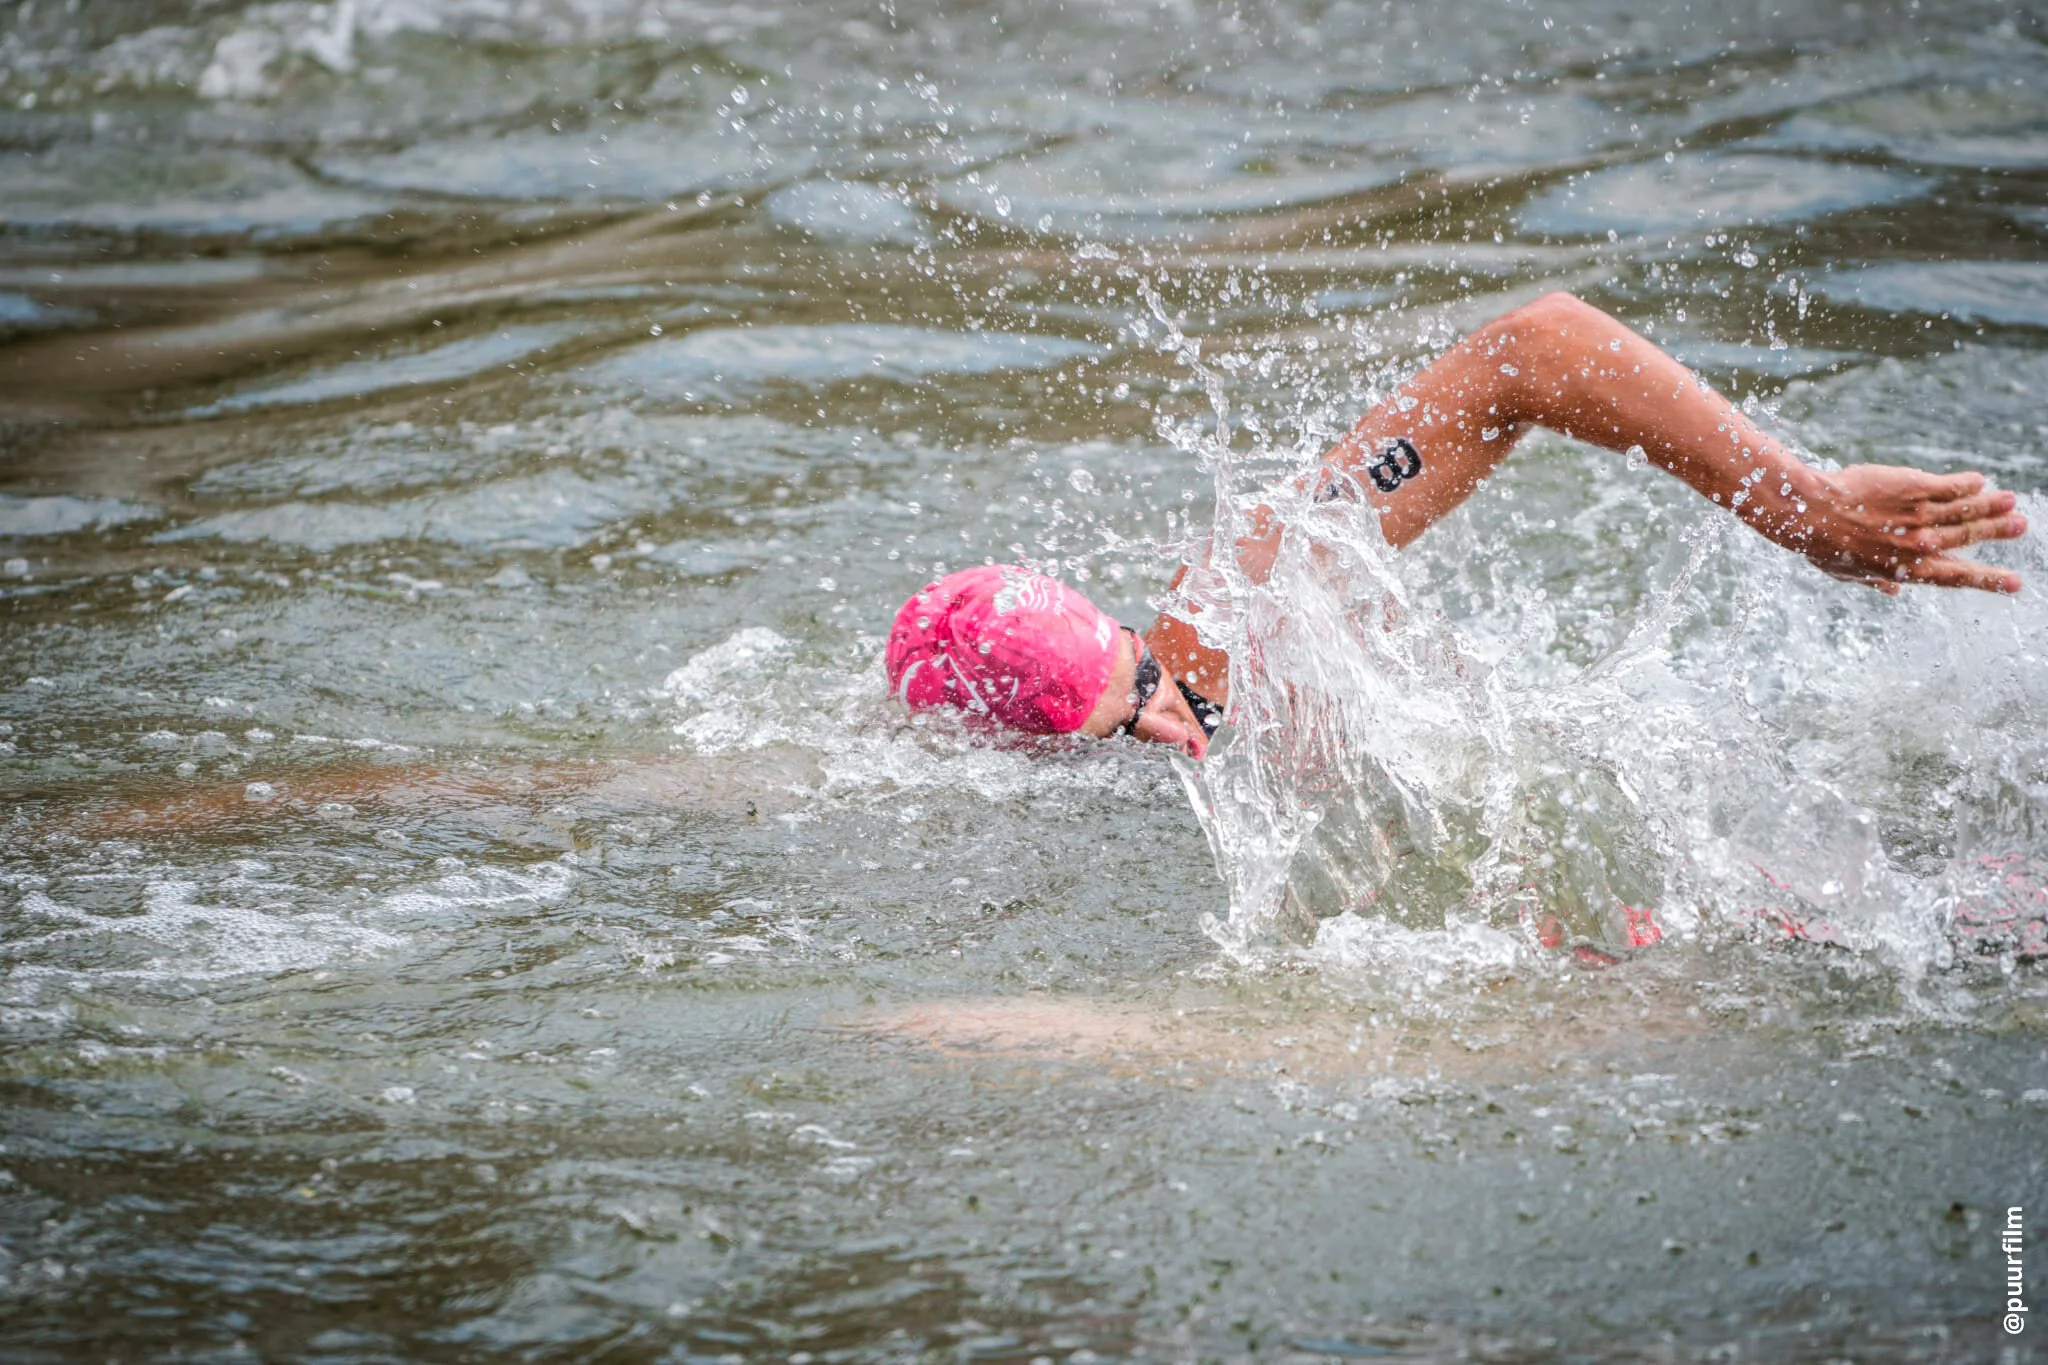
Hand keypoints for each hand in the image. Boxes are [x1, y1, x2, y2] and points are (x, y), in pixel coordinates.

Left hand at [1789, 465, 2026, 595]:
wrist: (1810, 513)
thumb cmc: (1822, 546)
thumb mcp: (1847, 573)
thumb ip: (1876, 581)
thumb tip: (1892, 592)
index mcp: (1907, 570)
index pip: (1956, 577)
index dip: (1988, 580)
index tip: (2015, 583)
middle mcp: (1919, 545)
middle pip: (1967, 538)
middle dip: (1996, 532)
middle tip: (2020, 526)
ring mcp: (1918, 515)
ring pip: (1964, 510)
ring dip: (1990, 506)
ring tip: (2011, 501)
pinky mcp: (1912, 487)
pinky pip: (1948, 486)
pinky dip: (1965, 484)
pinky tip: (1978, 481)